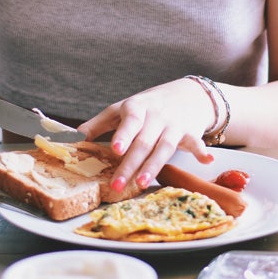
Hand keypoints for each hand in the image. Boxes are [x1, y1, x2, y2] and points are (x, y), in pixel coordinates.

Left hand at [79, 77, 217, 191]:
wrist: (187, 94)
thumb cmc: (148, 106)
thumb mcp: (122, 109)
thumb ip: (98, 124)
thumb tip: (70, 138)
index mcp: (136, 108)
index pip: (130, 121)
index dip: (124, 135)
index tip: (115, 149)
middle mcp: (156, 117)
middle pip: (144, 142)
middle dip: (131, 164)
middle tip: (118, 184)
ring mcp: (174, 126)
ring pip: (164, 148)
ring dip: (155, 165)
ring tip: (144, 182)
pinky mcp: (190, 133)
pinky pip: (196, 143)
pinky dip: (202, 151)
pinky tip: (207, 160)